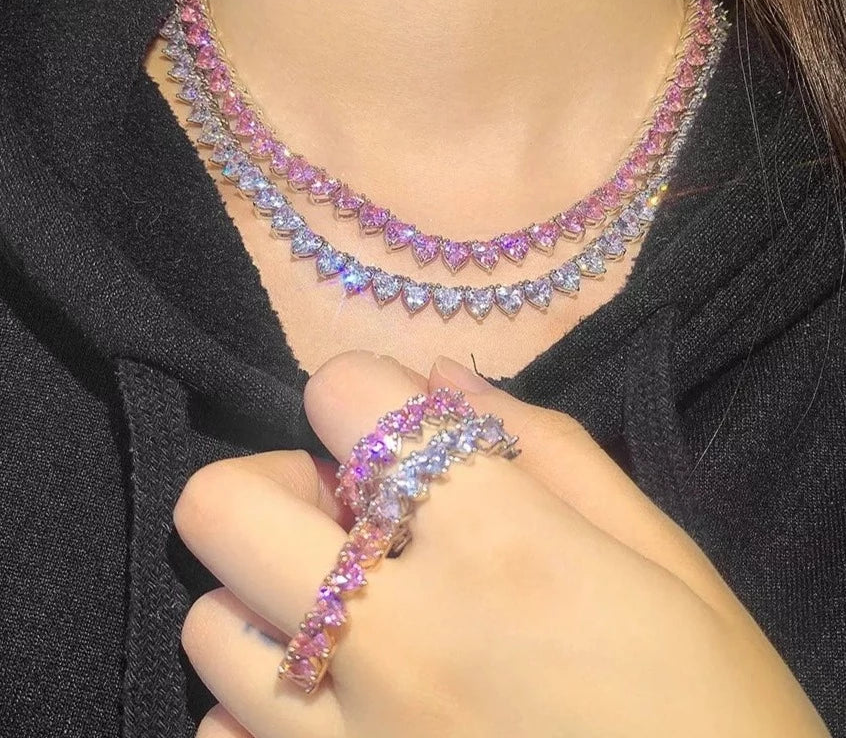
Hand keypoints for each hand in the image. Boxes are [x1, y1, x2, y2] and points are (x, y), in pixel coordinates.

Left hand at [174, 351, 829, 737]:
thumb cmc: (716, 716)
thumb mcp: (667, 563)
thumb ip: (553, 452)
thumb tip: (441, 378)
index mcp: (502, 551)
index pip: (346, 399)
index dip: (365, 392)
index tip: (399, 428)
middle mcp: (399, 640)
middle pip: (225, 504)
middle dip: (281, 481)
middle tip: (352, 513)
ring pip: (210, 621)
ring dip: (267, 591)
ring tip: (347, 611)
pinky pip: (224, 735)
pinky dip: (258, 707)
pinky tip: (336, 707)